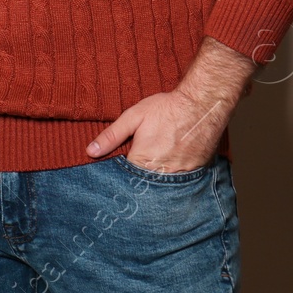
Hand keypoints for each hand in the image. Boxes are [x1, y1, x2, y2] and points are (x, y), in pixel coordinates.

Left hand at [86, 38, 255, 171]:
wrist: (202, 105)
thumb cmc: (166, 109)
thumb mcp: (133, 117)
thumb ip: (111, 136)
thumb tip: (91, 151)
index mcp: (143, 160)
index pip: (125, 179)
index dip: (120, 176)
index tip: (118, 173)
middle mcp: (162, 172)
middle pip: (144, 186)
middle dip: (138, 182)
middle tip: (137, 172)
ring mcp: (181, 175)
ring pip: (163, 187)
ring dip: (156, 182)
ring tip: (153, 171)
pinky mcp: (196, 173)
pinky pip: (181, 182)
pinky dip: (174, 179)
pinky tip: (171, 168)